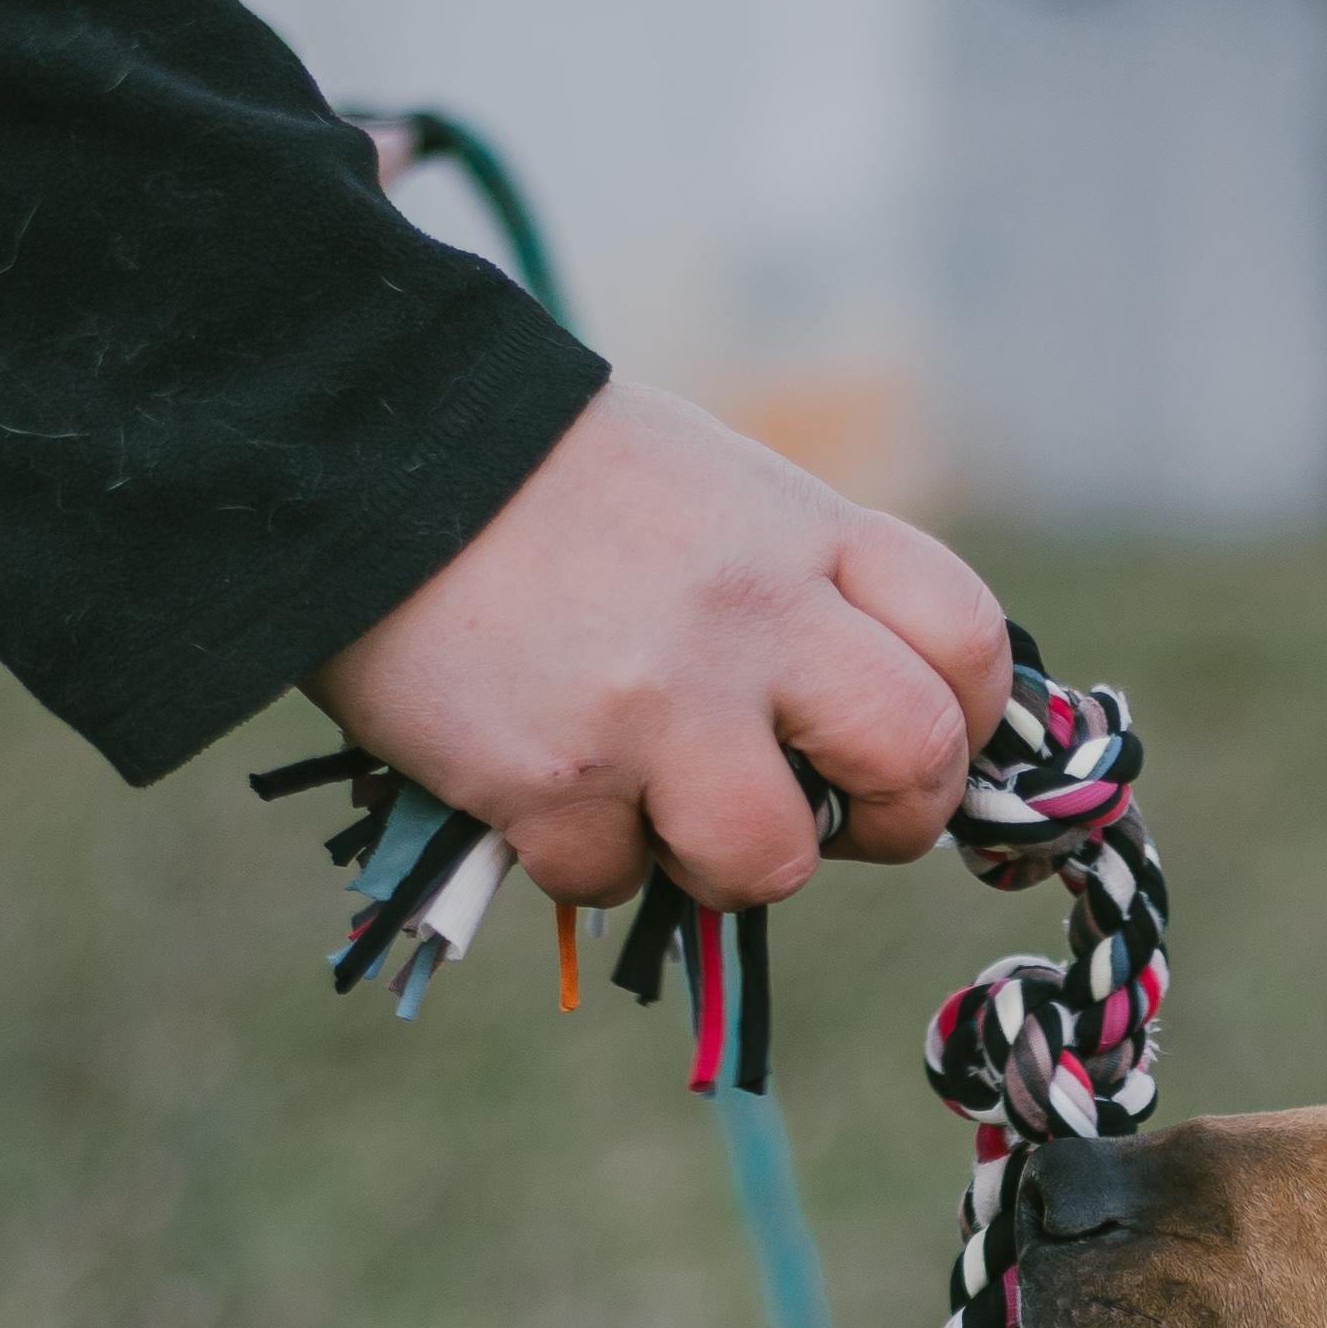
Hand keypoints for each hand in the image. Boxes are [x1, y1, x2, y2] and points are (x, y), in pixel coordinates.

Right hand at [305, 381, 1014, 908]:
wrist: (356, 446)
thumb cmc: (542, 480)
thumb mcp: (711, 490)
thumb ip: (800, 590)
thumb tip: (864, 731)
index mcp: (799, 530)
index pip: (967, 639)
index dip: (970, 716)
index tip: (924, 743)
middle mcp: (751, 613)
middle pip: (914, 757)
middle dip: (894, 818)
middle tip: (829, 817)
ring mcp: (656, 700)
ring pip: (774, 860)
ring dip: (730, 863)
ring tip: (665, 810)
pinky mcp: (553, 778)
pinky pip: (615, 881)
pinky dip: (584, 857)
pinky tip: (541, 782)